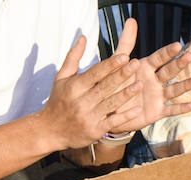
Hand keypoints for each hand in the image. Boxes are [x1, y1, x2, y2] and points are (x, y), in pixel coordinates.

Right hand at [39, 34, 146, 149]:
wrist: (49, 131)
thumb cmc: (58, 101)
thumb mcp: (61, 78)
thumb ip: (73, 57)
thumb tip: (83, 37)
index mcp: (74, 87)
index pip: (95, 73)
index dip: (110, 65)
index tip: (124, 56)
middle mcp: (81, 102)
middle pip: (105, 87)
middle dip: (121, 76)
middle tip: (136, 64)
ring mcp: (89, 117)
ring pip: (110, 104)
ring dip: (126, 94)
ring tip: (140, 84)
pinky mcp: (94, 131)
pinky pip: (112, 122)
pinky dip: (125, 116)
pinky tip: (137, 109)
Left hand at [109, 36, 190, 133]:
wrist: (110, 110)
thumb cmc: (114, 84)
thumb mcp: (117, 63)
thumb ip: (125, 43)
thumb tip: (131, 20)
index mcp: (146, 68)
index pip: (159, 57)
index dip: (167, 52)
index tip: (177, 45)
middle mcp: (154, 81)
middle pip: (170, 71)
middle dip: (179, 64)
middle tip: (190, 56)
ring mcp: (157, 96)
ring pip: (174, 90)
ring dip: (187, 84)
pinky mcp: (156, 112)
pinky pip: (171, 110)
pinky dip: (182, 108)